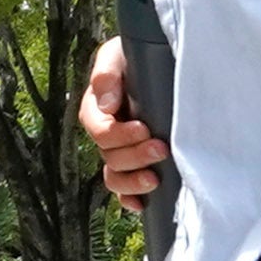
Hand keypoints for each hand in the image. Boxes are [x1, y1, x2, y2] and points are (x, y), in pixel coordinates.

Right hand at [79, 36, 168, 208]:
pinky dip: (130, 198)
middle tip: (160, 148)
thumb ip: (107, 73)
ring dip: (132, 181)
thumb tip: (106, 104)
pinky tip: (141, 204)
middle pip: (109, 156)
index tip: (144, 129)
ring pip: (114, 176)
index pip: (98, 130)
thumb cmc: (138, 57)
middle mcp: (106, 132)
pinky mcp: (136, 164)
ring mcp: (121, 151)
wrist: (163, 63)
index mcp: (97, 108)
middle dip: (134, 156)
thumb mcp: (119, 55)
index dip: (118, 135)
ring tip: (155, 179)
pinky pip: (124, 189)